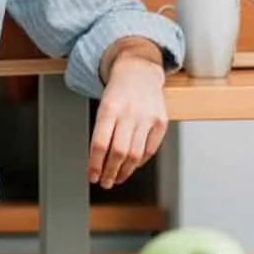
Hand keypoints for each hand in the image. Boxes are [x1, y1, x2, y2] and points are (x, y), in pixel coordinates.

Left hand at [90, 51, 167, 188]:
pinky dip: (140, 161)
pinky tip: (133, 165)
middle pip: (118, 152)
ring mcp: (147, 117)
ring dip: (125, 171)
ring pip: (135, 154)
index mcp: (109, 109)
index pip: (100, 144)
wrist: (139, 70)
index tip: (92, 176)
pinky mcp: (161, 121)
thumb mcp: (103, 106)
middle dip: (110, 172)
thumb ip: (102, 132)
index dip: (95, 165)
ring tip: (117, 178)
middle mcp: (129, 113)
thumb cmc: (118, 92)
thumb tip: (98, 163)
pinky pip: (150, 149)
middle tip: (105, 182)